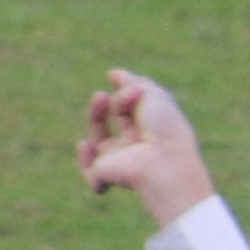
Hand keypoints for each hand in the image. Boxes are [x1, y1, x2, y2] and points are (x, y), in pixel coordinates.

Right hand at [78, 69, 217, 225]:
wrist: (162, 162)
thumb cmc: (164, 128)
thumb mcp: (151, 95)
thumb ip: (132, 83)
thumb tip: (114, 74)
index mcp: (155, 129)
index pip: (136, 110)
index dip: (126, 93)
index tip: (114, 76)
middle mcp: (140, 146)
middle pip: (118, 123)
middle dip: (106, 104)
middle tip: (103, 93)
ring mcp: (123, 161)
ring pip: (100, 143)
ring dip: (94, 117)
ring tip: (100, 98)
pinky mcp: (107, 175)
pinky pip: (93, 174)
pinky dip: (85, 159)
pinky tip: (86, 144)